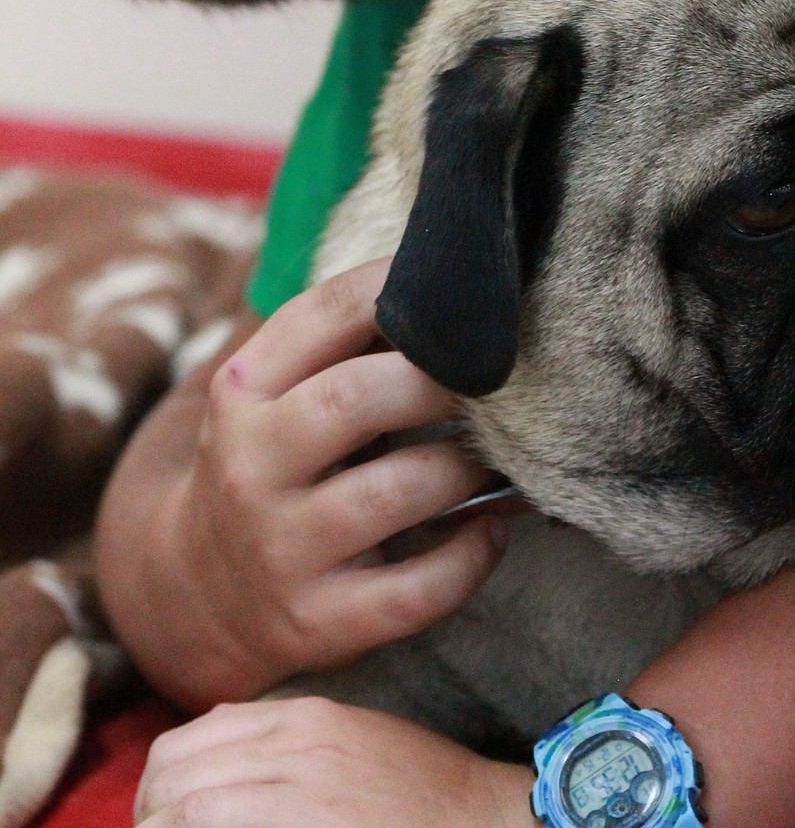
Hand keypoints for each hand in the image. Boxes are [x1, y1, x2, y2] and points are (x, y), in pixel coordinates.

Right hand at [96, 258, 504, 706]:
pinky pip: (414, 591)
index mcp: (242, 392)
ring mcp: (282, 549)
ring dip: (465, 468)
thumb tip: (447, 277)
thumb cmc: (269, 463)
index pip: (321, 314)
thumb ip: (338, 339)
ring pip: (394, 493)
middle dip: (438, 380)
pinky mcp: (318, 622)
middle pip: (354, 399)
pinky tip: (491, 528)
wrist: (193, 594)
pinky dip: (470, 557)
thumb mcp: (271, 394)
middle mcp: (252, 467)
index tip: (455, 285)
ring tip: (497, 455)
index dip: (397, 289)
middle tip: (493, 378)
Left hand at [134, 698, 532, 827]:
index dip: (161, 790)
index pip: (188, 742)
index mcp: (299, 719)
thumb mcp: (348, 747)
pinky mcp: (305, 822)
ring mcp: (297, 789)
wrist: (481, 821)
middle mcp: (291, 743)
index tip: (165, 824)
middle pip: (171, 773)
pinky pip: (212, 824)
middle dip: (151, 817)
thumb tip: (213, 784)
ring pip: (181, 808)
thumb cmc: (418, 799)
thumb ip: (285, 753)